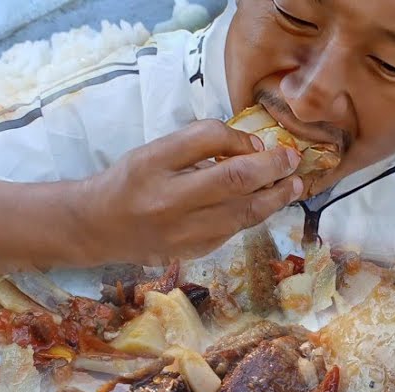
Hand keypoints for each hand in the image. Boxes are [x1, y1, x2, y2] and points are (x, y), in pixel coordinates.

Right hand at [73, 119, 304, 265]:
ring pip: (242, 213)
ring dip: (275, 198)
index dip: (240, 138)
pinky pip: (234, 230)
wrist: (100, 226)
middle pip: (233, 180)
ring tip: (294, 185)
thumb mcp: (157, 151)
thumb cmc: (133, 180)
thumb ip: (199, 144)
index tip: (258, 142)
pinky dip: (254, 214)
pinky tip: (266, 203)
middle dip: (272, 168)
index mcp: (154, 162)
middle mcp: (168, 198)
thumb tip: (253, 150)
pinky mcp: (193, 251)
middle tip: (293, 160)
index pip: (207, 138)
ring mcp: (182, 231)